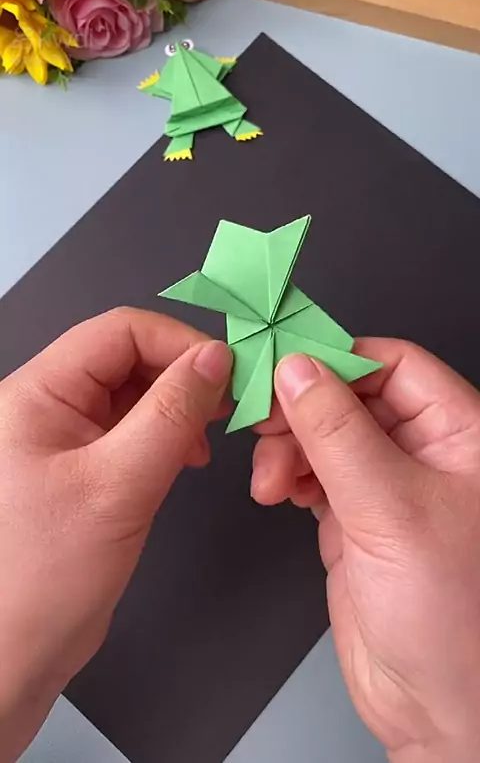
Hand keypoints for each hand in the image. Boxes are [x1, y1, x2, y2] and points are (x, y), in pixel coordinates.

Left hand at [0, 308, 231, 762]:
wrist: (14, 654)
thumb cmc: (44, 576)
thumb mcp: (119, 484)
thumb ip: (172, 413)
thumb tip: (216, 358)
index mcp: (37, 393)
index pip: (118, 332)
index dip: (178, 343)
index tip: (227, 372)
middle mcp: (47, 406)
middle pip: (127, 358)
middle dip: (182, 377)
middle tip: (228, 407)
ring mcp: (65, 438)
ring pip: (133, 394)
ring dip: (177, 408)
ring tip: (204, 442)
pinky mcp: (82, 469)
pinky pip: (131, 430)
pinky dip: (165, 436)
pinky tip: (184, 459)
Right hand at [252, 339, 479, 762]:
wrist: (437, 708)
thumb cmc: (454, 618)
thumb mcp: (391, 509)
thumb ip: (337, 434)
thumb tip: (297, 371)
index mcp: (459, 435)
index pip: (394, 365)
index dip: (337, 358)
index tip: (283, 365)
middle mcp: (424, 454)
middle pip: (351, 397)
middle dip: (302, 409)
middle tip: (263, 424)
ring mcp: (386, 486)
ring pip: (325, 434)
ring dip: (288, 446)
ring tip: (271, 477)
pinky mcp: (355, 518)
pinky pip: (313, 472)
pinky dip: (287, 474)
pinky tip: (278, 490)